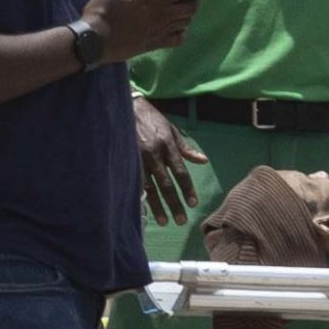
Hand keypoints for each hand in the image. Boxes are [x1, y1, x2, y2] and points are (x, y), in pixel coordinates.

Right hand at [84, 0, 215, 61]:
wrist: (94, 41)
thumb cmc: (102, 9)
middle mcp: (162, 15)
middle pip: (190, 8)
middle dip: (195, 0)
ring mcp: (160, 31)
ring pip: (186, 22)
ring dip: (187, 14)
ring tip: (180, 8)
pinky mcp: (155, 44)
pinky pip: (178, 39)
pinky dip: (181, 32)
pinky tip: (174, 27)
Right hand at [133, 94, 207, 225]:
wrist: (127, 107)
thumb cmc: (153, 120)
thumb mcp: (172, 130)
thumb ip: (186, 148)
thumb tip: (203, 161)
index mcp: (168, 146)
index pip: (181, 172)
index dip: (187, 189)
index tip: (193, 204)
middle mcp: (154, 154)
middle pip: (166, 184)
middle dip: (174, 203)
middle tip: (181, 220)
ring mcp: (138, 158)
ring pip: (149, 187)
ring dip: (157, 205)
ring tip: (163, 221)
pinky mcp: (125, 160)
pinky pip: (133, 182)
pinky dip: (138, 197)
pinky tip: (141, 210)